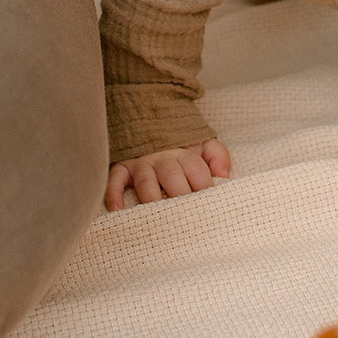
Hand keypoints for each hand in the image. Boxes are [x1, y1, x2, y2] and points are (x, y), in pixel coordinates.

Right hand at [104, 139, 230, 209]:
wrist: (150, 119)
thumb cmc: (181, 145)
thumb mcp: (203, 144)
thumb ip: (217, 156)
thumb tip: (223, 177)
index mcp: (184, 154)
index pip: (196, 170)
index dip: (203, 187)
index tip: (208, 206)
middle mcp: (162, 159)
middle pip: (172, 177)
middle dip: (180, 196)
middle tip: (186, 217)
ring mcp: (141, 164)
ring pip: (146, 183)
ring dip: (152, 199)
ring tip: (158, 218)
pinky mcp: (122, 168)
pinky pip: (114, 180)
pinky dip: (113, 194)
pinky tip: (118, 210)